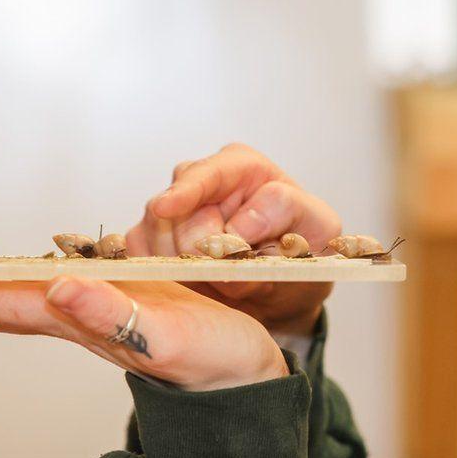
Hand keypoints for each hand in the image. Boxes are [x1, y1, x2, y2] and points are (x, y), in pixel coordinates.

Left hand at [0, 276, 288, 390]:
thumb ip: (118, 317)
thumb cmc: (217, 364)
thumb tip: (57, 286)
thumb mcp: (172, 339)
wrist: (246, 376)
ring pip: (17, 288)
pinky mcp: (121, 294)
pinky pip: (55, 276)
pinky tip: (21, 262)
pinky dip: (23, 268)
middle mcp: (76, 314)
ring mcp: (96, 305)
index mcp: (80, 323)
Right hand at [125, 144, 340, 335]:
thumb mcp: (317, 227)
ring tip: (220, 282)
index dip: (187, 193)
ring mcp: (171, 211)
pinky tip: (192, 286)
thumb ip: (285, 212)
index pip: (206, 173)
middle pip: (174, 210)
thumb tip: (238, 225)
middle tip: (227, 274)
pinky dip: (160, 274)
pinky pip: (138, 255)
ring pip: (152, 235)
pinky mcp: (152, 241)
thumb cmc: (303, 249)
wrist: (285, 291)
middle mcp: (200, 181)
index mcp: (240, 166)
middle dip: (196, 248)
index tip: (167, 208)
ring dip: (182, 266)